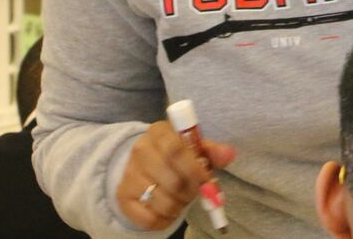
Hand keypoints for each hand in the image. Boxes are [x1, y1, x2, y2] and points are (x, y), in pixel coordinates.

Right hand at [116, 120, 236, 229]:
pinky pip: (149, 218)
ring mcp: (129, 174)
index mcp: (159, 132)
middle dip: (191, 191)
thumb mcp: (193, 148)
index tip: (207, 181)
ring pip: (163, 201)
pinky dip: (165, 220)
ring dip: (179, 206)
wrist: (143, 166)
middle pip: (172, 180)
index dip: (195, 169)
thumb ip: (212, 152)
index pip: (176, 150)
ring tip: (182, 199)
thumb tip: (229, 154)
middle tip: (196, 192)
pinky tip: (169, 210)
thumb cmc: (175, 156)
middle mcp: (140, 150)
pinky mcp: (123, 197)